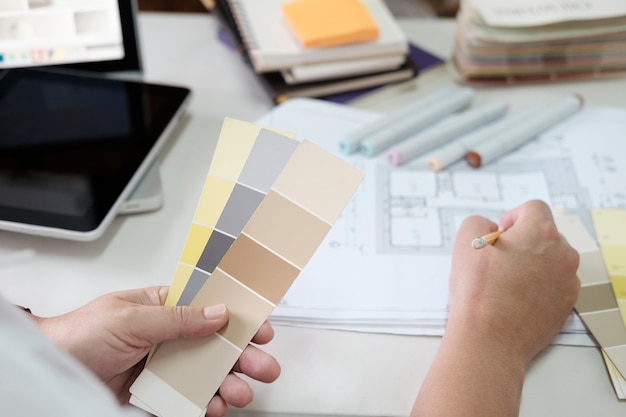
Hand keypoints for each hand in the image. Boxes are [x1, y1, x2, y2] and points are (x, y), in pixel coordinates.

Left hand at [33, 286, 279, 416]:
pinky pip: (187, 400)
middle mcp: (169, 337)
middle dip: (243, 356)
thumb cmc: (78, 334)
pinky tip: (213, 407)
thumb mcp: (130, 318)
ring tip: (239, 393)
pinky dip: (204, 406)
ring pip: (206, 375)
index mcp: (165, 307)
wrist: (49, 371)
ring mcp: (164, 367)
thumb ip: (177, 318)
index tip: (261, 328)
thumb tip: (217, 312)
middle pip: (216, 345)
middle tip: (263, 367)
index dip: (239, 316)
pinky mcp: (156, 394)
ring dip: (229, 384)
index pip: (211, 307)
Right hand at [447, 199, 580, 364]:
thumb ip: (478, 222)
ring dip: (531, 263)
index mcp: (541, 233)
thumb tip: (491, 229)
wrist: (490, 339)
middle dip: (522, 242)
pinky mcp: (566, 304)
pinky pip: (553, 284)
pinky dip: (537, 286)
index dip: (512, 218)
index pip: (533, 208)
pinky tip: (515, 298)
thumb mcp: (466, 242)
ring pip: (550, 260)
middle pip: (544, 234)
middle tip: (497, 260)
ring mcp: (568, 281)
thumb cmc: (478, 292)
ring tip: (505, 282)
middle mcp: (562, 254)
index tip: (499, 235)